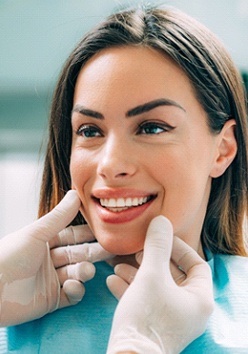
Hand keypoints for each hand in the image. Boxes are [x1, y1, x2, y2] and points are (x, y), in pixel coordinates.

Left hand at [0, 190, 111, 325]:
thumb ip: (59, 216)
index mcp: (44, 242)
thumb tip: (75, 194)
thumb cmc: (9, 257)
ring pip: (76, 274)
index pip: (71, 236)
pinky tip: (71, 286)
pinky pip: (71, 295)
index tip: (103, 231)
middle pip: (77, 254)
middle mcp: (49, 260)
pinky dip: (75, 290)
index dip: (87, 234)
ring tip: (86, 271)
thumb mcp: (36, 233)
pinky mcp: (52, 300)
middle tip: (110, 250)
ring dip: (84, 272)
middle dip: (93, 252)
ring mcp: (51, 280)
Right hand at [107, 216, 213, 353]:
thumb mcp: (151, 274)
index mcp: (199, 298)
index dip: (179, 247)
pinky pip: (145, 300)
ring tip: (119, 264)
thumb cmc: (146, 316)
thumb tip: (161, 221)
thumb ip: (157, 246)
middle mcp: (188, 309)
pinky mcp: (153, 325)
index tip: (160, 239)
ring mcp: (170, 318)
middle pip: (173, 274)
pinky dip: (131, 288)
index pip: (197, 264)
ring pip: (156, 286)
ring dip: (137, 273)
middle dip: (152, 259)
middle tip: (137, 251)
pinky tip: (112, 280)